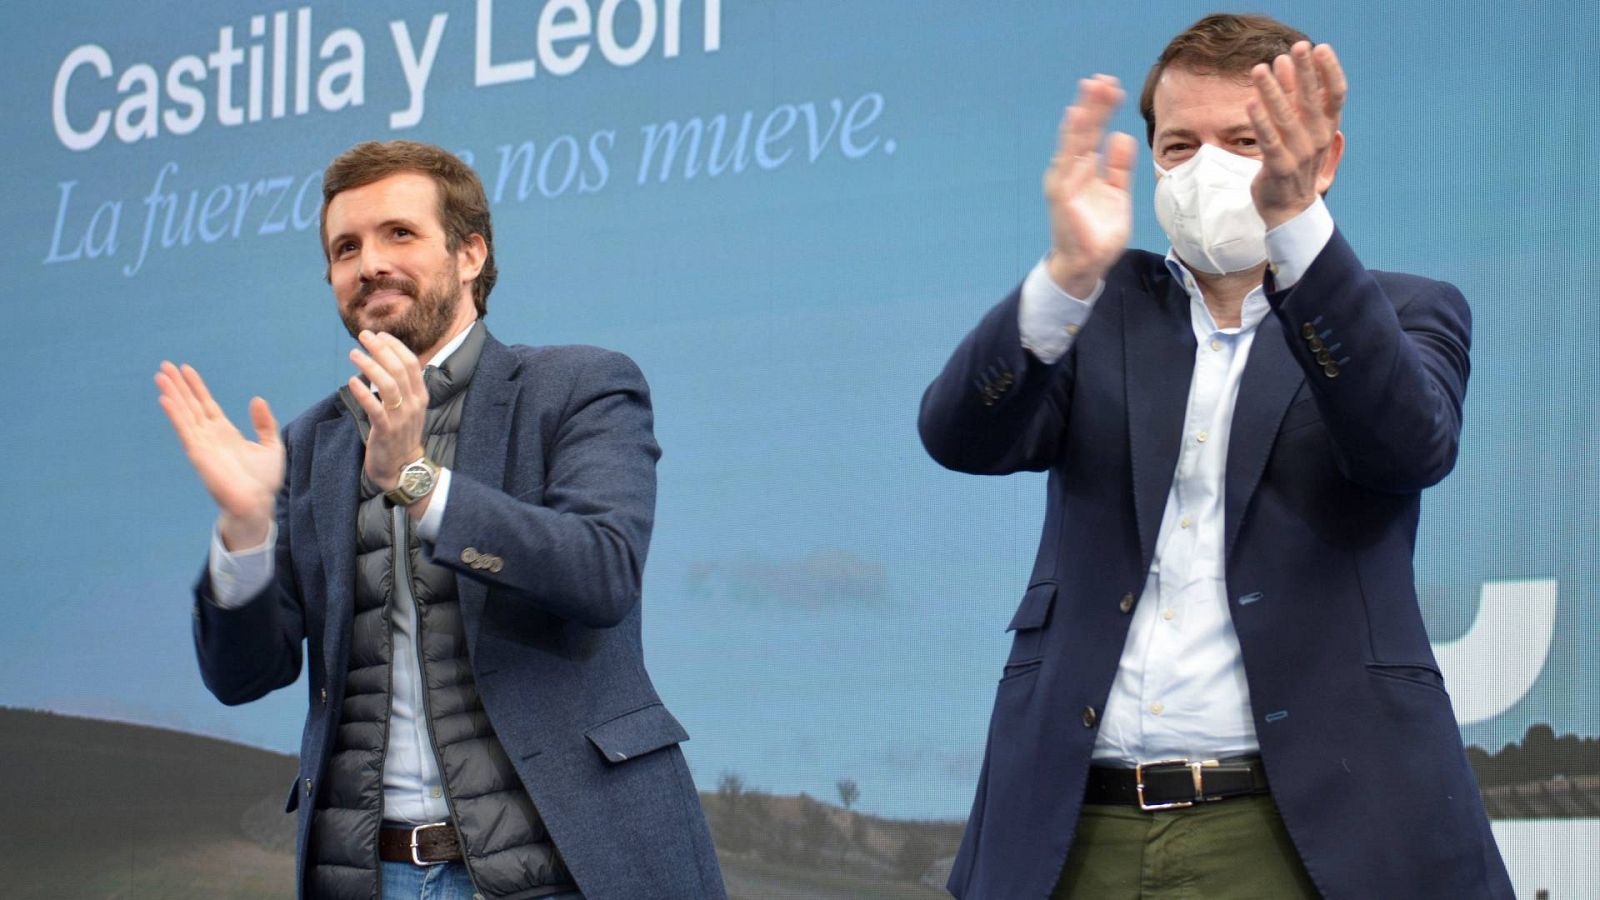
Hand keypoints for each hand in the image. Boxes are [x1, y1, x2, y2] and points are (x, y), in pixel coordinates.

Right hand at [155, 362, 282, 548]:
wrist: (258, 503)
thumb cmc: (264, 480)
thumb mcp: (271, 446)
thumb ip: (264, 423)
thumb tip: (257, 399)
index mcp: (225, 432)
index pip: (206, 404)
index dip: (196, 387)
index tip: (185, 369)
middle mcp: (210, 436)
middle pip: (191, 404)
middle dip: (178, 385)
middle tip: (164, 365)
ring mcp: (202, 444)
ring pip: (184, 413)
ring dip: (172, 394)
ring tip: (160, 375)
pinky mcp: (198, 454)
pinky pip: (185, 430)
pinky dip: (175, 414)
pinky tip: (165, 399)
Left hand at [347, 330, 426, 491]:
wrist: (402, 466)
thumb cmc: (400, 433)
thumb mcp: (408, 407)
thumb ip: (401, 386)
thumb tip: (384, 360)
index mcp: (420, 395)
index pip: (411, 363)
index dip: (395, 346)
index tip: (379, 335)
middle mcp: (413, 404)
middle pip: (399, 369)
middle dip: (380, 349)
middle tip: (363, 336)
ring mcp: (401, 418)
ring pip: (388, 385)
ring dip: (370, 366)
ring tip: (354, 354)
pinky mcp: (386, 431)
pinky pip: (375, 409)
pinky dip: (363, 393)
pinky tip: (352, 382)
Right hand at [1043, 74, 1136, 297]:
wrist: (1088, 265)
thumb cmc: (1100, 233)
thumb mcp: (1117, 194)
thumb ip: (1118, 167)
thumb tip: (1120, 136)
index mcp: (1084, 170)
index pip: (1093, 133)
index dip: (1101, 110)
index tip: (1113, 87)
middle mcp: (1070, 172)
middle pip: (1082, 131)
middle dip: (1092, 105)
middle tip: (1102, 80)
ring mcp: (1064, 182)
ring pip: (1073, 141)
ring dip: (1082, 116)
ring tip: (1091, 91)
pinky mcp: (1062, 196)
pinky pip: (1067, 165)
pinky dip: (1073, 144)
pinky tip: (1079, 121)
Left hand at [1247, 41, 1346, 228]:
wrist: (1290, 210)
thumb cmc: (1295, 163)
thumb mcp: (1300, 129)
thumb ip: (1293, 98)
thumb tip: (1285, 63)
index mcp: (1327, 129)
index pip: (1336, 95)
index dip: (1330, 71)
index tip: (1321, 48)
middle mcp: (1317, 140)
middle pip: (1312, 100)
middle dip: (1305, 72)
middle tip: (1297, 47)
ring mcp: (1300, 155)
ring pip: (1285, 117)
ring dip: (1272, 91)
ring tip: (1259, 69)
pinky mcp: (1279, 168)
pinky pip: (1268, 141)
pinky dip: (1260, 122)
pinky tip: (1250, 103)